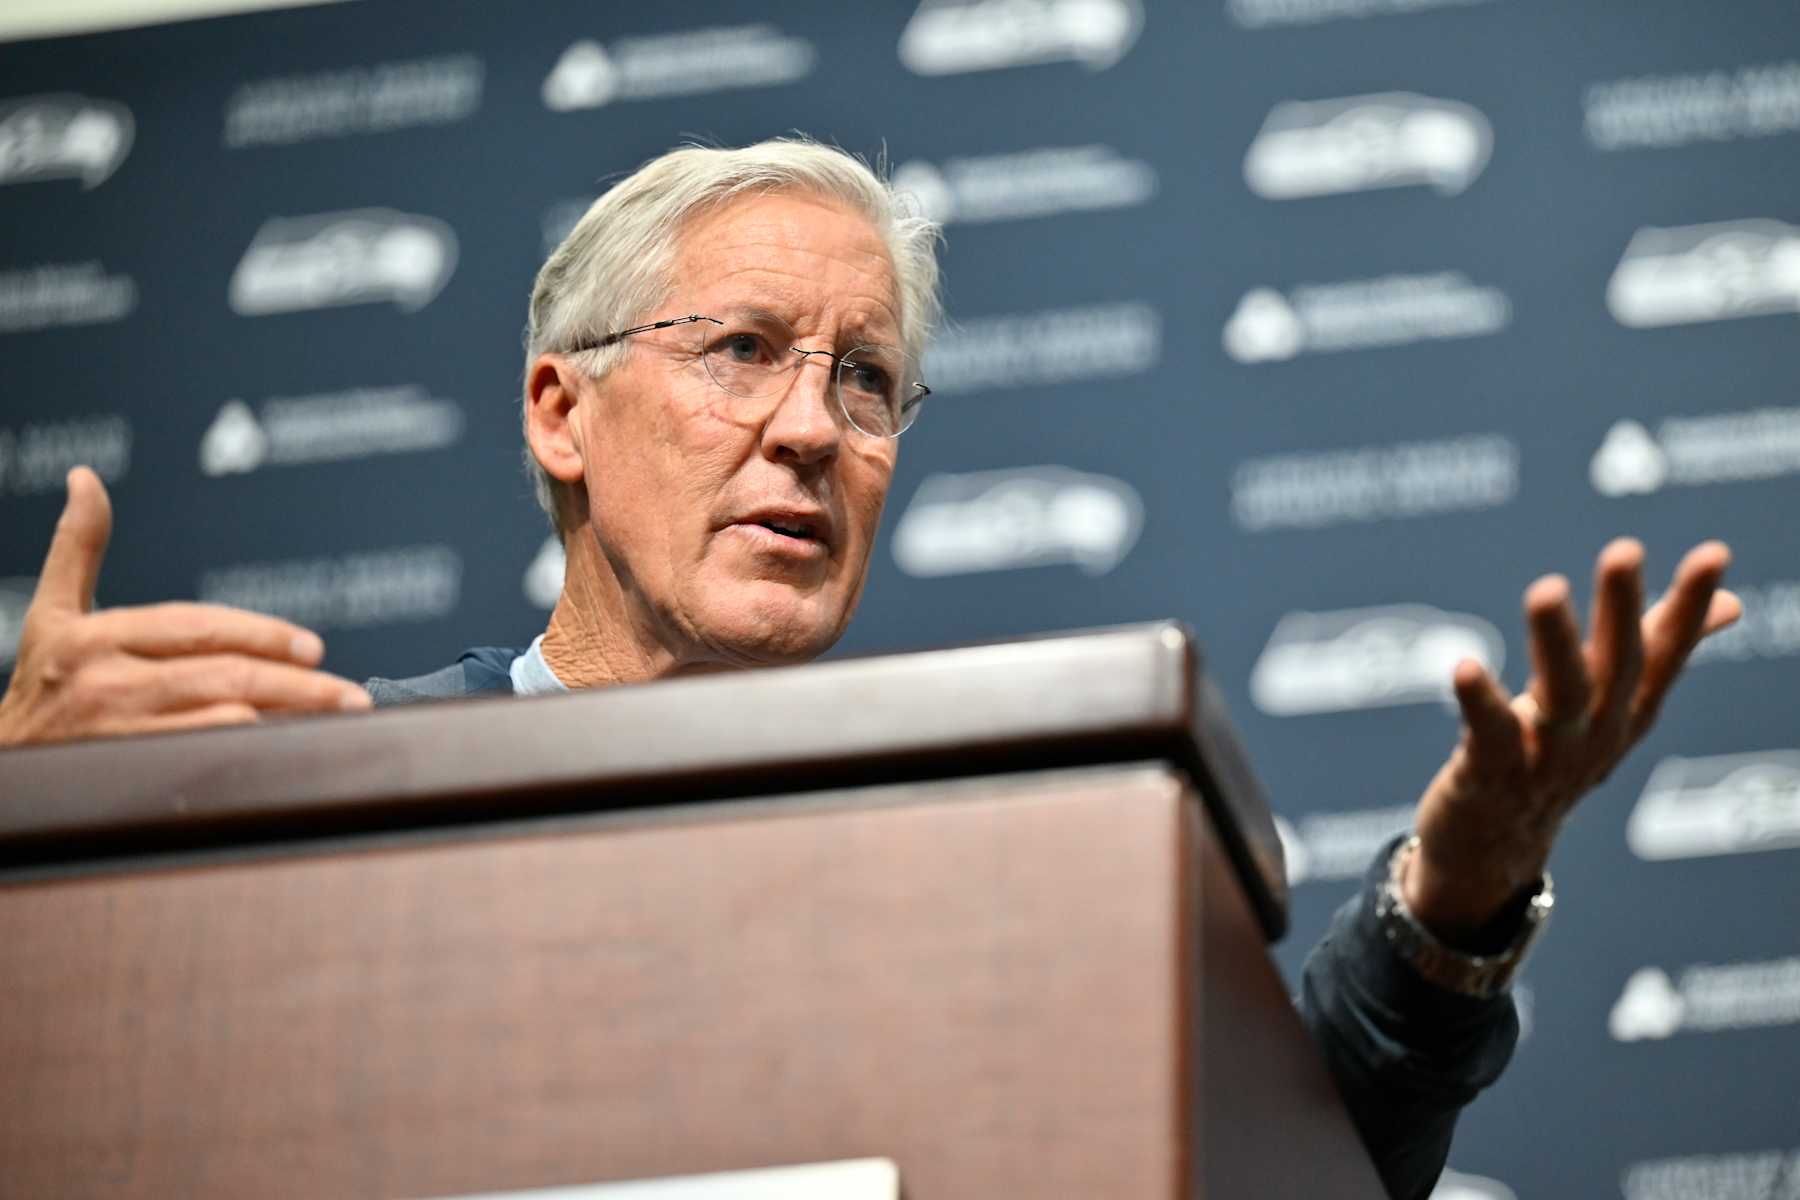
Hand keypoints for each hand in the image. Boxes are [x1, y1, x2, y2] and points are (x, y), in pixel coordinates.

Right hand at [0, 467, 371, 747]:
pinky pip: (205, 761)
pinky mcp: (124, 775)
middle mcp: (105, 681)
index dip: (261, 633)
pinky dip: (252, 755)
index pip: (197, 627)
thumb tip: (87, 479)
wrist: (3, 765)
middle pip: (222, 675)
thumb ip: (77, 548)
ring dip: (283, 720)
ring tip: (332, 721)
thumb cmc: (42, 683)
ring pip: (221, 720)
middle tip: (347, 693)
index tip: (314, 646)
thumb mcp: (51, 613)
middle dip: (296, 685)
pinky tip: (289, 754)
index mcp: (93, 635)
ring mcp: (115, 732)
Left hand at [1402, 538, 1740, 945]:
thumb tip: (1733, 603)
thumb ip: (1662, 649)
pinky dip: (1481, 702)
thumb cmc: (1551, 759)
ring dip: (1556, 643)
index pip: (1666, 654)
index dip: (1691, 606)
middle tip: (1625, 551)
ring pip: (1561, 699)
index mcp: (1627, 713)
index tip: (1714, 553)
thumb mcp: (1612, 708)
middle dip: (1624, 610)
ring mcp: (1547, 762)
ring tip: (1547, 589)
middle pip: (1618, 669)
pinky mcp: (1491, 778)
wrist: (1492, 849)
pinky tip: (1465, 666)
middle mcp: (1597, 737)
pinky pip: (1489, 737)